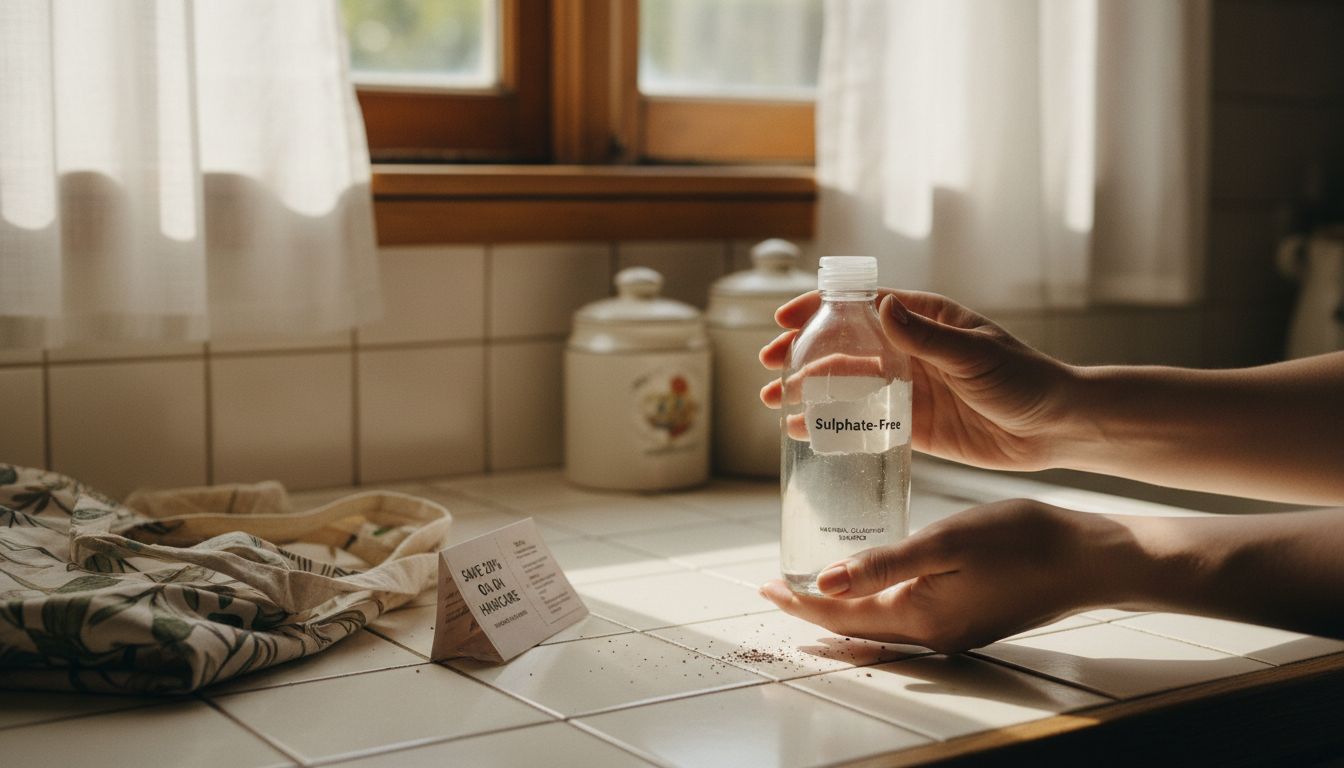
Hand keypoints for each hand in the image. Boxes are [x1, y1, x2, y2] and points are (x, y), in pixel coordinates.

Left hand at [759, 500, 1140, 652]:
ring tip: (810, 584)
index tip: (764, 586)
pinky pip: (905, 615)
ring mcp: (952, 629)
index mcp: (920, 618)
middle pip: (855, 627)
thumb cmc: (1023, 542)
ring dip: (841, 607)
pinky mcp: (969, 617)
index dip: (801, 603)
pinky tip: (870, 580)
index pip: (842, 616)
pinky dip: (874, 601)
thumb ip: (883, 564)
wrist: (1091, 558)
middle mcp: (932, 634)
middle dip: (812, 607)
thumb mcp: (945, 542)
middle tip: (774, 586)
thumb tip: (825, 580)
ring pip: (879, 623)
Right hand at [760, 290, 1078, 470]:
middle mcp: (911, 351)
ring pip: (847, 387)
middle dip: (802, 355)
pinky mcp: (915, 427)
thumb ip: (926, 336)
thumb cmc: (1025, 380)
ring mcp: (910, 390)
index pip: (861, 306)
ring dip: (810, 393)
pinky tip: (808, 436)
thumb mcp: (975, 355)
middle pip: (843, 347)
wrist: (1058, 430)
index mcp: (925, 321)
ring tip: (774, 405)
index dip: (819, 310)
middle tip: (767, 368)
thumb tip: (883, 305)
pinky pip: (866, 424)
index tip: (783, 321)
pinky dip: (835, 428)